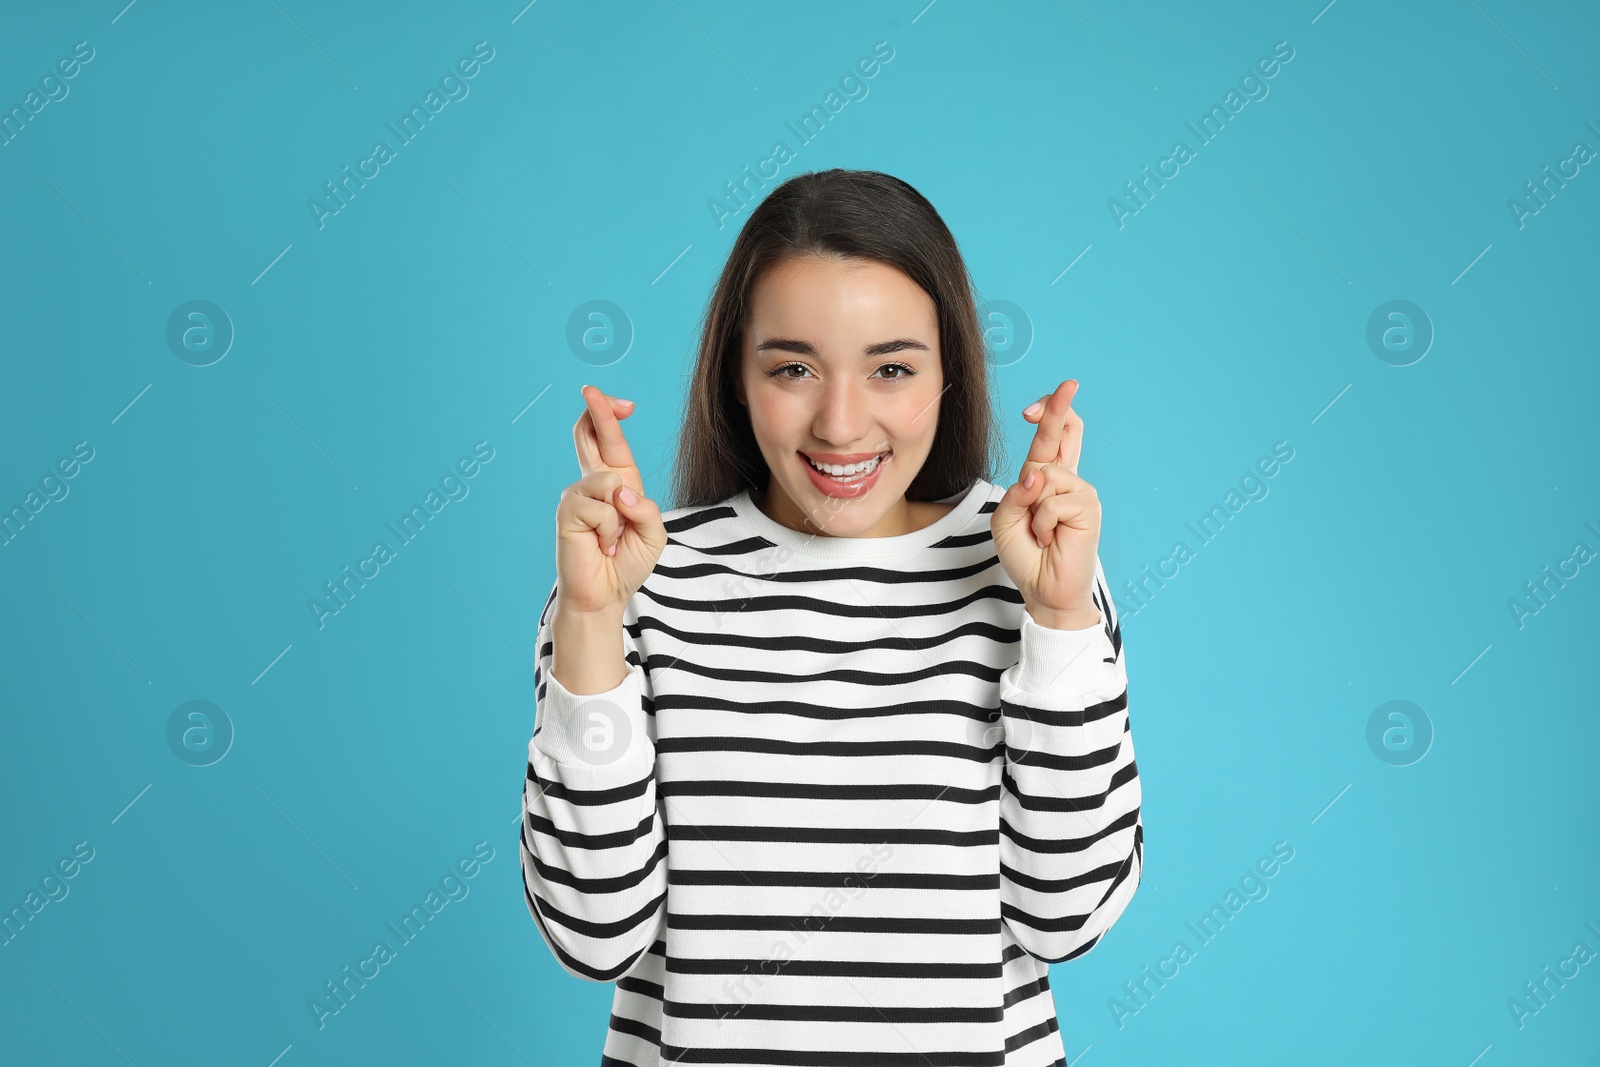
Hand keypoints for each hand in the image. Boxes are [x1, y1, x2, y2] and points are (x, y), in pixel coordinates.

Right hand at [554, 385, 668, 616]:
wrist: (606, 594)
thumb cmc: (627, 562)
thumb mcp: (653, 533)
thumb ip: (646, 508)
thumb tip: (619, 491)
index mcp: (617, 483)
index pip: (610, 441)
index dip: (611, 417)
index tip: (623, 403)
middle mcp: (593, 484)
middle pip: (590, 435)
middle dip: (597, 412)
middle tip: (591, 390)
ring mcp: (577, 496)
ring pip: (609, 481)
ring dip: (621, 516)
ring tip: (613, 539)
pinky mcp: (568, 512)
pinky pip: (601, 507)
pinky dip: (609, 530)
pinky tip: (601, 545)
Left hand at [991, 380, 1102, 629]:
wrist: (1044, 590)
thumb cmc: (1025, 554)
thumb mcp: (1006, 519)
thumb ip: (1016, 492)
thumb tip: (1038, 472)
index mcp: (1046, 478)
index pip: (1052, 438)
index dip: (1049, 415)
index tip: (1036, 404)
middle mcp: (1067, 480)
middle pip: (1066, 433)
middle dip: (1060, 408)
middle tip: (1069, 383)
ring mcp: (1080, 492)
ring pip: (1045, 476)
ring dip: (1032, 510)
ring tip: (1040, 533)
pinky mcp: (1089, 508)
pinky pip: (1052, 501)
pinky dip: (1041, 523)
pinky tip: (1050, 539)